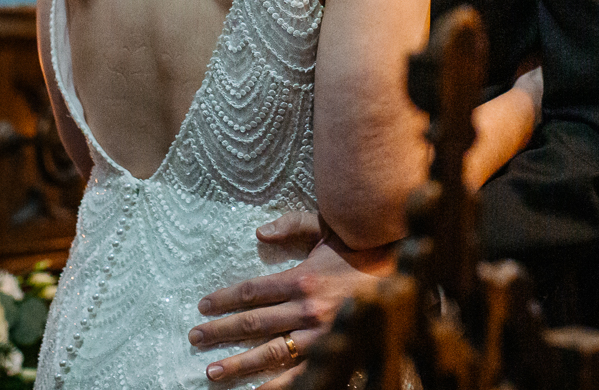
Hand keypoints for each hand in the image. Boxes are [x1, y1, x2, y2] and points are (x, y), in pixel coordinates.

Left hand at [190, 213, 391, 385]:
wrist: (403, 274)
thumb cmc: (360, 251)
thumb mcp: (326, 228)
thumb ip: (292, 226)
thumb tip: (259, 233)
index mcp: (302, 279)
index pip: (251, 291)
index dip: (224, 299)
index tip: (202, 307)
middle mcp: (306, 309)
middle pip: (253, 323)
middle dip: (220, 331)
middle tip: (195, 338)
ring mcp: (319, 336)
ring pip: (270, 353)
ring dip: (239, 363)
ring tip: (212, 371)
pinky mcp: (333, 353)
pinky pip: (300, 375)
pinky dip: (276, 387)